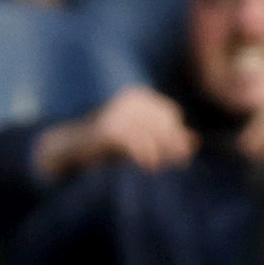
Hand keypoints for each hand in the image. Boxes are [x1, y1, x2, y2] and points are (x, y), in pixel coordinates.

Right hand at [35, 82, 194, 181]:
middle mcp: (129, 99)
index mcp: (138, 97)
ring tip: (155, 167)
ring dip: (160, 153)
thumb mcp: (139, 139)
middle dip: (172, 145)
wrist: (68, 147)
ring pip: (154, 134)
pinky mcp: (109, 128)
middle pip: (165, 123)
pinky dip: (144, 156)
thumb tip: (194, 143)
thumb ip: (165, 139)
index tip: (180, 156)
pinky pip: (137, 144)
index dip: (176, 135)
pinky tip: (145, 166)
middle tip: (178, 164)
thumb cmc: (106, 145)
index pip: (170, 114)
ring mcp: (118, 112)